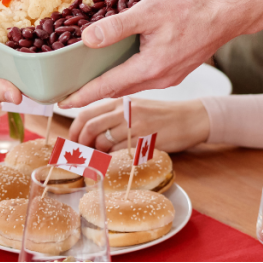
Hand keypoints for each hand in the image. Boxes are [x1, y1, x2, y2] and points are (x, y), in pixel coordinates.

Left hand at [60, 0, 242, 107]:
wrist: (225, 15)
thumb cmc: (190, 10)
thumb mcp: (148, 12)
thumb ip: (116, 26)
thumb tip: (87, 39)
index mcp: (149, 68)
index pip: (106, 87)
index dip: (81, 95)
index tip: (61, 103)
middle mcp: (158, 79)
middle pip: (116, 91)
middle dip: (91, 93)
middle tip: (68, 93)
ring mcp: (167, 79)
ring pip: (130, 87)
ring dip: (109, 86)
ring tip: (87, 84)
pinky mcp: (173, 73)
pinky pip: (142, 80)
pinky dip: (125, 78)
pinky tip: (117, 69)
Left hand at [68, 97, 209, 152]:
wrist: (191, 119)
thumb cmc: (161, 115)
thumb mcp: (135, 107)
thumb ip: (112, 114)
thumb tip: (87, 131)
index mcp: (120, 101)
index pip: (86, 113)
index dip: (74, 130)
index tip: (72, 141)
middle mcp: (125, 111)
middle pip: (90, 127)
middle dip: (80, 144)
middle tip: (81, 154)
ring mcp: (135, 126)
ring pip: (103, 141)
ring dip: (95, 154)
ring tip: (98, 159)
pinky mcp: (145, 141)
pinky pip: (119, 153)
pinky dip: (110, 159)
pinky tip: (112, 162)